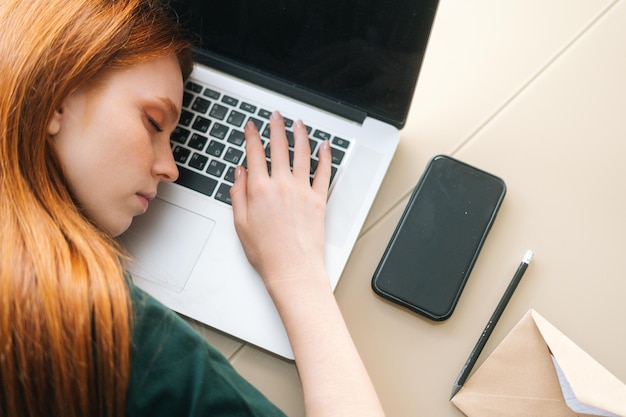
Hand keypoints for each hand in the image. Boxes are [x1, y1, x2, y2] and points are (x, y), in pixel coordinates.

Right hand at [229, 111, 331, 287]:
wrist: (292, 269)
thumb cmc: (266, 252)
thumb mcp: (240, 224)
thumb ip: (239, 194)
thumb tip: (240, 173)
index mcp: (260, 189)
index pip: (254, 153)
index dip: (251, 135)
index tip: (250, 126)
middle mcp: (282, 185)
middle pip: (279, 147)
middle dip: (276, 127)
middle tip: (276, 116)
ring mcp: (303, 191)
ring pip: (302, 154)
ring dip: (300, 135)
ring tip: (299, 123)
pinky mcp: (319, 200)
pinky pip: (324, 172)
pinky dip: (326, 157)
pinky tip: (325, 146)